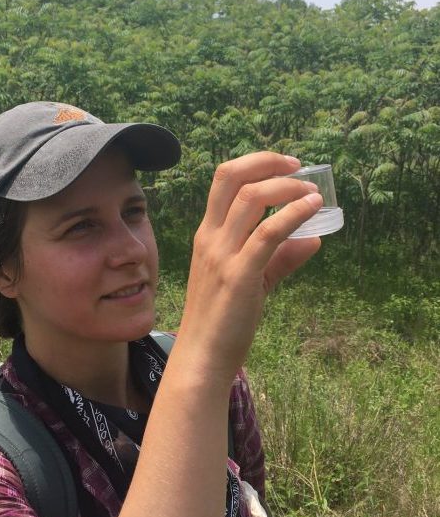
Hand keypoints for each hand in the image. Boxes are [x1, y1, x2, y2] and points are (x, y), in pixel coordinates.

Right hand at [176, 152, 321, 378]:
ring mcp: (222, 254)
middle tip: (298, 167)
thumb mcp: (250, 280)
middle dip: (267, 162)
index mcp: (207, 234)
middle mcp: (210, 237)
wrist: (202, 355)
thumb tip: (313, 241)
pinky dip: (293, 214)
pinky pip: (267, 233)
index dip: (255, 164)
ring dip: (287, 187)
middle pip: (232, 178)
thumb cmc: (221, 319)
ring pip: (252, 199)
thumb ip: (280, 258)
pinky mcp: (239, 274)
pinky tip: (313, 209)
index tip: (284, 167)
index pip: (224, 181)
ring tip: (312, 193)